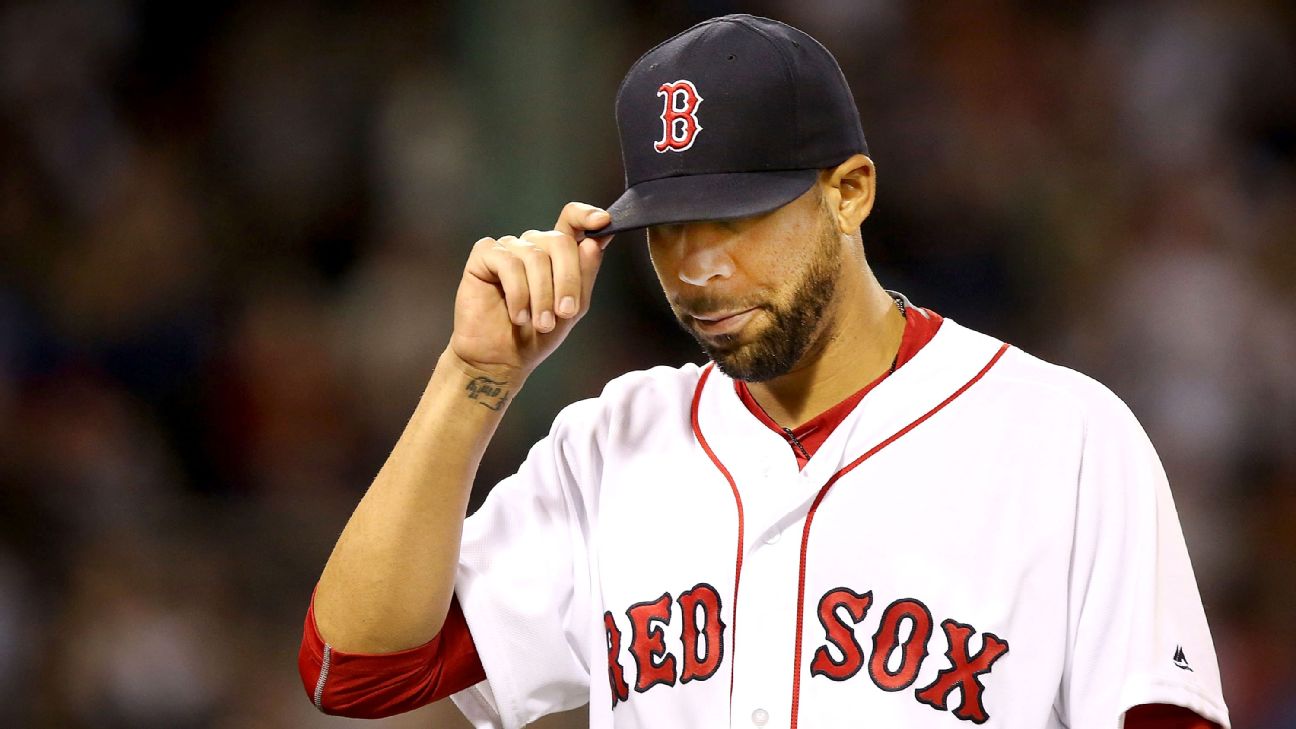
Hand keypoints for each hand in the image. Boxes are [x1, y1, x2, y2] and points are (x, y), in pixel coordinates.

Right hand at [449, 203, 613, 378]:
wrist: (502, 359)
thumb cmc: (537, 335)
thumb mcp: (572, 309)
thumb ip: (584, 275)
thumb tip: (593, 243)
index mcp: (557, 254)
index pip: (572, 220)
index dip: (586, 215)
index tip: (603, 222)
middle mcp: (533, 246)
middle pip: (560, 241)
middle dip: (567, 280)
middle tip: (564, 313)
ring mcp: (508, 248)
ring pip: (535, 257)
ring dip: (542, 295)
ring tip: (540, 323)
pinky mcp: (484, 255)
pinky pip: (508, 262)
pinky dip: (517, 293)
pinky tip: (518, 315)